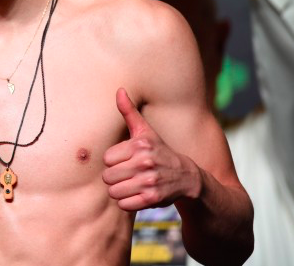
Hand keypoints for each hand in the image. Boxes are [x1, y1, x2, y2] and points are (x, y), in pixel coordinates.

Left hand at [103, 88, 200, 210]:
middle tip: (127, 174)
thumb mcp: (145, 131)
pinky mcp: (152, 199)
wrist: (186, 176)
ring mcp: (149, 181)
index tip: (125, 160)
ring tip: (131, 184)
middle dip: (114, 178)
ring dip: (119, 191)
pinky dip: (127, 202)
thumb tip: (119, 89)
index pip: (107, 158)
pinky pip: (124, 204)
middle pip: (108, 177)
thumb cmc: (159, 151)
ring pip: (113, 192)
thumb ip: (129, 112)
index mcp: (140, 145)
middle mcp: (145, 162)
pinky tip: (137, 195)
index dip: (114, 161)